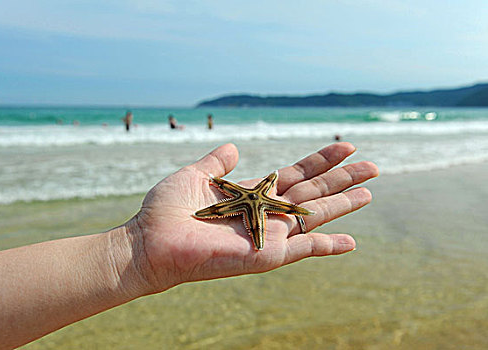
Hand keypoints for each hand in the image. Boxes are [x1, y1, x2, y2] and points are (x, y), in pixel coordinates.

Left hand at [125, 142, 377, 293]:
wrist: (151, 241)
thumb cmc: (167, 210)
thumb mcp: (195, 175)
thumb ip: (217, 162)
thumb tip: (233, 147)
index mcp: (252, 194)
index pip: (295, 174)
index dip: (320, 160)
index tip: (345, 145)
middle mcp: (266, 213)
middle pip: (313, 192)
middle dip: (342, 178)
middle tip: (373, 166)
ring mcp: (268, 234)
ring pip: (315, 216)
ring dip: (343, 205)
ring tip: (369, 192)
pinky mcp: (265, 254)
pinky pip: (303, 250)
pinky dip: (328, 246)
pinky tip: (352, 242)